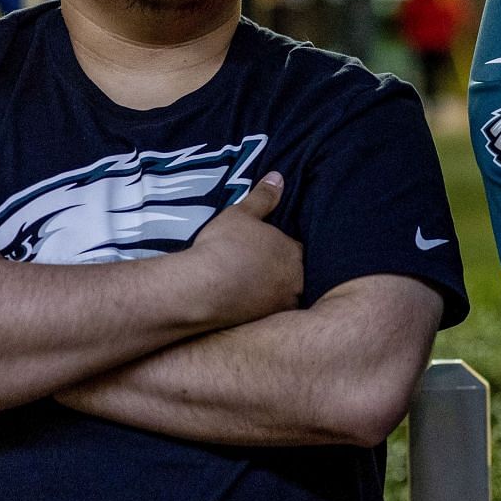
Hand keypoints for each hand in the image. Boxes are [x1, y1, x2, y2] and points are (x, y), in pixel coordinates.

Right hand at [184, 173, 303, 324]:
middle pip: (297, 275)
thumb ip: (263, 197)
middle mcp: (295, 281)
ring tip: (251, 287)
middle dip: (283, 271)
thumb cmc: (223, 247)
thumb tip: (278, 177)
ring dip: (273, 291)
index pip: (299, 249)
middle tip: (260, 269)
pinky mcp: (264, 324)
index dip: (285, 248)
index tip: (269, 248)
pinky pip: (267, 313)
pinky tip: (243, 304)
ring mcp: (280, 305)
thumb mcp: (241, 215)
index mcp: (293, 253)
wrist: (201, 288)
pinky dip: (259, 308)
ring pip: (284, 296)